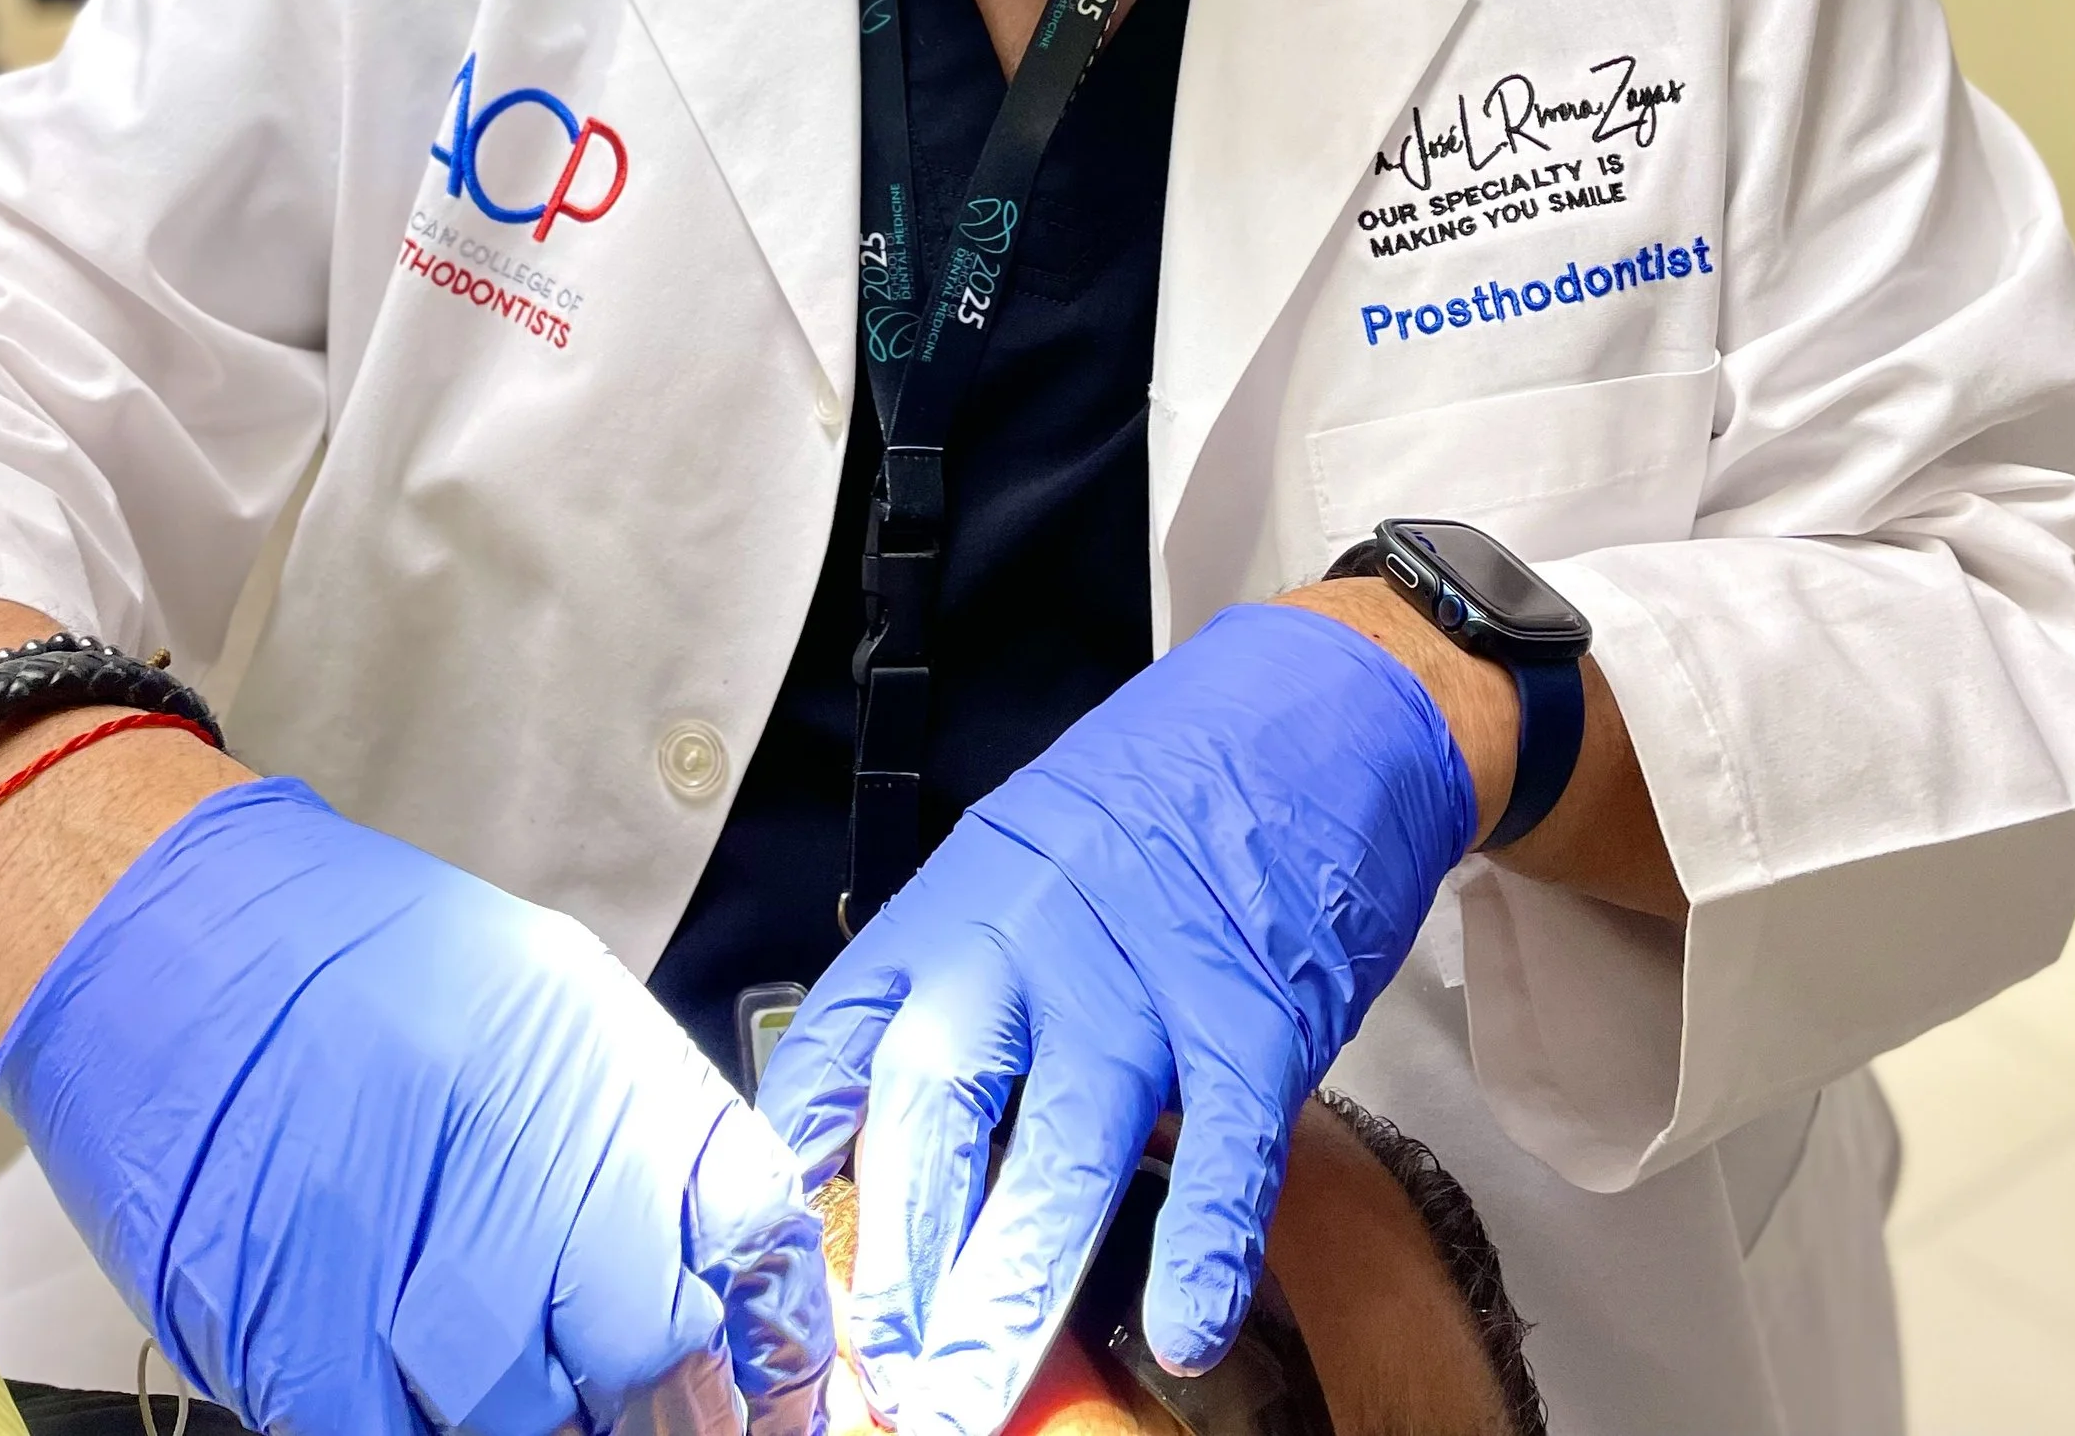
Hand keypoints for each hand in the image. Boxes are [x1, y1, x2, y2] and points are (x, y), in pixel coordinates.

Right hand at [0, 775, 833, 1435]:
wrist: (176, 934)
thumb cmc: (351, 964)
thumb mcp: (539, 999)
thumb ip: (627, 1139)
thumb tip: (704, 1271)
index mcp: (601, 1069)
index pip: (754, 1229)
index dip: (772, 1335)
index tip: (758, 1388)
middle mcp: (525, 1160)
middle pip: (652, 1352)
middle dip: (653, 1401)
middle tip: (626, 1403)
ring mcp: (412, 1253)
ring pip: (523, 1423)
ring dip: (528, 1424)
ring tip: (506, 1389)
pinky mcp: (301, 1332)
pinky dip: (410, 1434)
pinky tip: (411, 1404)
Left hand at [756, 606, 1473, 1435]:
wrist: (1309, 708)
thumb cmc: (1158, 801)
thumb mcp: (1023, 866)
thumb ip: (966, 990)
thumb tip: (891, 1143)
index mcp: (956, 905)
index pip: (842, 1039)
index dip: (797, 1158)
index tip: (765, 1262)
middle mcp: (1032, 937)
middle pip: (935, 1104)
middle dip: (897, 1255)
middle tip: (874, 1373)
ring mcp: (1147, 975)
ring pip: (1063, 1146)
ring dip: (1013, 1287)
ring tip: (972, 1395)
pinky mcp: (1258, 1009)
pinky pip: (1228, 1146)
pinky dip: (1205, 1246)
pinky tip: (1182, 1329)